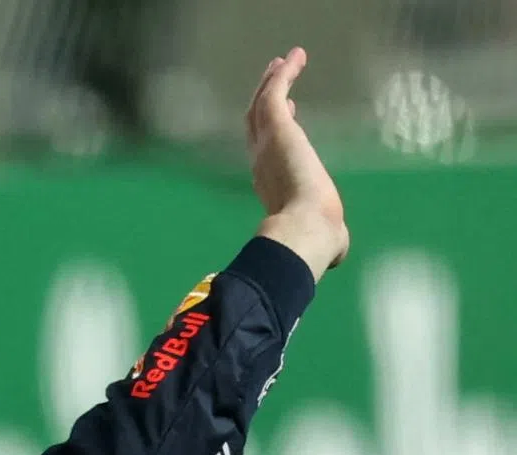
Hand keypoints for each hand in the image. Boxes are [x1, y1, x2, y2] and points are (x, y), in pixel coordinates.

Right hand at [246, 47, 348, 280]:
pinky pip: (273, 92)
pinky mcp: (276, 128)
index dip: (276, 134)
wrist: (304, 232)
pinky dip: (282, 74)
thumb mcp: (326, 241)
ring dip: (272, 82)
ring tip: (282, 63)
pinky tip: (294, 58)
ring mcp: (267, 145)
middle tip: (275, 80)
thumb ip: (331, 243)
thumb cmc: (315, 240)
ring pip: (261, 106)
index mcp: (273, 189)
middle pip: (258, 126)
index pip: (269, 155)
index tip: (289, 117)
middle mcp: (264, 164)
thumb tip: (339, 254)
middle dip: (266, 102)